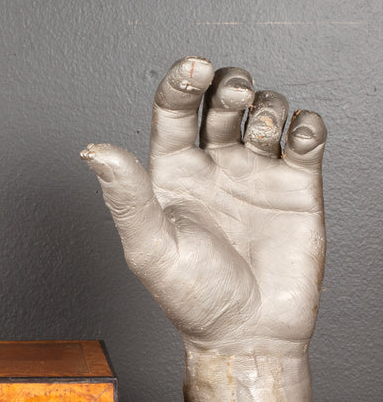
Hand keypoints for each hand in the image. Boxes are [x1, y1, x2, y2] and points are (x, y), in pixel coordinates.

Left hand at [81, 56, 326, 355]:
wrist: (248, 333)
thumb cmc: (193, 298)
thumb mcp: (150, 246)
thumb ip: (126, 196)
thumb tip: (93, 151)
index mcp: (173, 176)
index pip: (174, 111)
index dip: (182, 82)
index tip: (195, 68)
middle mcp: (212, 168)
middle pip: (222, 101)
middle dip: (230, 85)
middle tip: (234, 97)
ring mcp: (255, 174)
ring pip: (265, 110)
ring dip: (267, 104)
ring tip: (264, 130)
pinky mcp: (296, 186)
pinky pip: (307, 137)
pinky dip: (307, 124)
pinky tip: (297, 139)